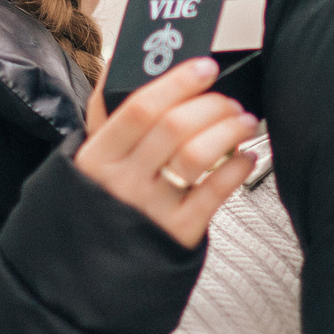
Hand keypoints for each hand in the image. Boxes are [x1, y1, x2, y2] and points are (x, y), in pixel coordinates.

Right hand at [77, 57, 257, 247]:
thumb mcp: (88, 160)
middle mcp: (123, 182)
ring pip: (198, 156)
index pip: (140, 108)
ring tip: (243, 123)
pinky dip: (237, 168)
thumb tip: (121, 61)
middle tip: (230, 100)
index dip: (178, 82)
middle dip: (212, 105)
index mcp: (97, 157)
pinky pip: (214, 193)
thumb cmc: (98, 204)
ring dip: (229, 131)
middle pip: (175, 127)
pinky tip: (245, 157)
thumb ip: (105, 114)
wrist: (90, 273)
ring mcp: (151, 209)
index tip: (205, 68)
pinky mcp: (177, 233)